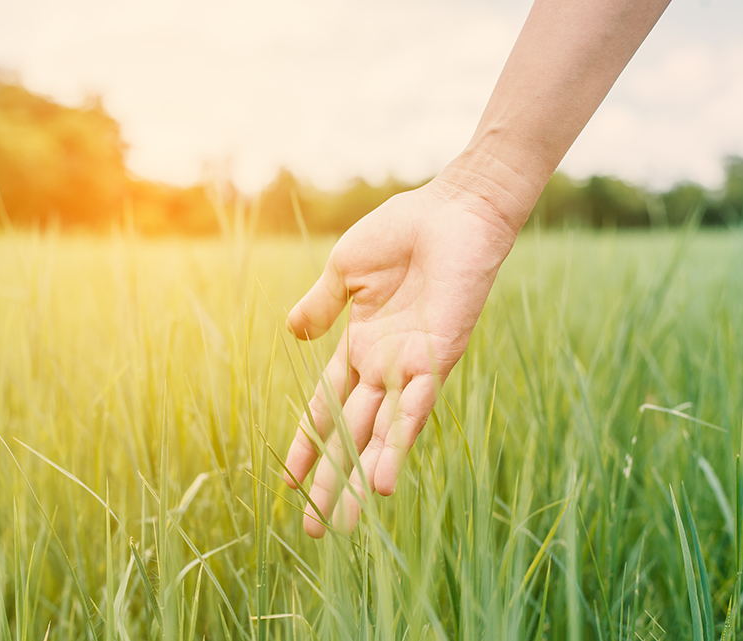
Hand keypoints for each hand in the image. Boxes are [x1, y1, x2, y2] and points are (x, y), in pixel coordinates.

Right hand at [284, 177, 519, 537]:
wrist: (452, 212)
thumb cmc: (401, 232)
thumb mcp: (344, 270)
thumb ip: (320, 305)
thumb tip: (291, 332)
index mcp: (359, 345)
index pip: (325, 406)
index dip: (307, 443)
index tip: (289, 482)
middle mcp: (383, 366)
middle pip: (349, 433)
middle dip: (331, 479)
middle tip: (315, 529)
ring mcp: (410, 367)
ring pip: (379, 434)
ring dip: (361, 478)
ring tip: (347, 522)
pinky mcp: (438, 360)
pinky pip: (414, 409)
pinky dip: (399, 444)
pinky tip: (384, 482)